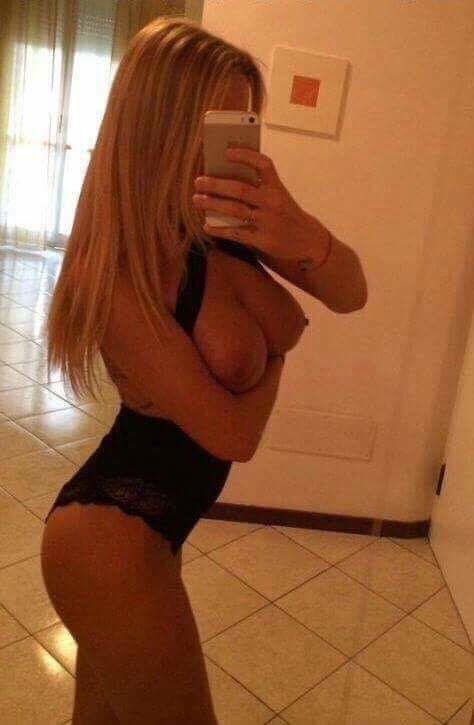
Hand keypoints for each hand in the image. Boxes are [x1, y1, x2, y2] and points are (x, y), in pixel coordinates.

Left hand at [193, 147, 313, 260]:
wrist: (308, 240)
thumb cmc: (285, 213)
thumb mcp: (279, 196)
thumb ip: (258, 188)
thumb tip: (224, 178)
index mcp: (277, 187)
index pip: (263, 165)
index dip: (245, 156)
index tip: (227, 152)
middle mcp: (272, 203)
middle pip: (240, 190)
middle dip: (216, 185)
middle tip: (198, 181)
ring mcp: (267, 222)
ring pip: (235, 210)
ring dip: (213, 204)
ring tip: (197, 200)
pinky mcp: (262, 240)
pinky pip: (236, 233)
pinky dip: (219, 230)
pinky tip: (206, 226)